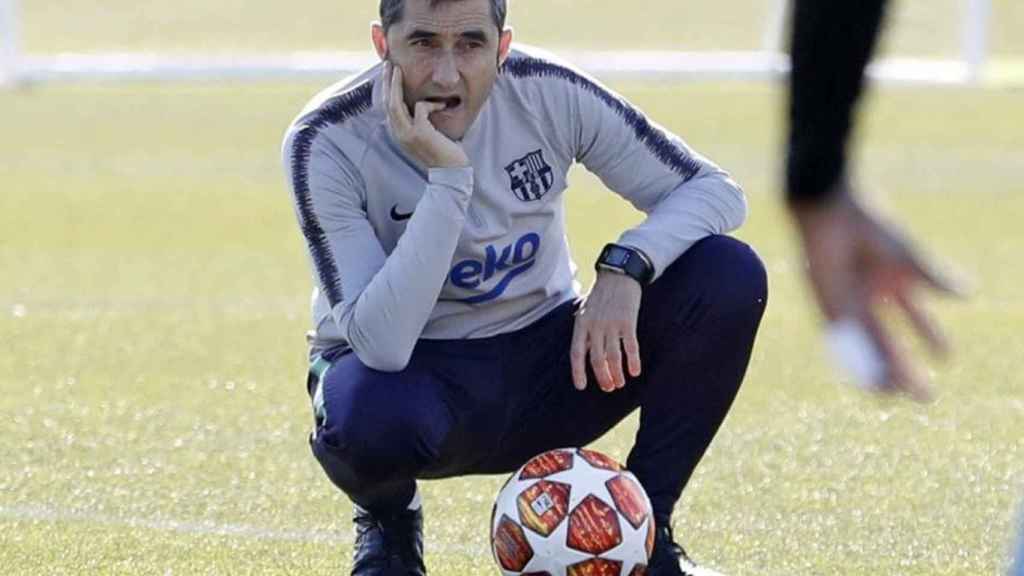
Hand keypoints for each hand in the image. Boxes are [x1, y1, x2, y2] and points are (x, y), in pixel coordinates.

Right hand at [383, 63, 469, 168]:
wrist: (451, 172)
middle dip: (386, 82)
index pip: (389, 107)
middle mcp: (399, 134)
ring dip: (396, 84)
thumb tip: (419, 104)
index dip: (387, 90)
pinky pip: (421, 108)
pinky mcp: (420, 133)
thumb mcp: (426, 134)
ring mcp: (407, 134)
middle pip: (387, 102)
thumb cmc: (443, 152)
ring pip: (395, 103)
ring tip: (398, 69)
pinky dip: (432, 103)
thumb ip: (419, 121)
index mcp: (400, 133)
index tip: (388, 73)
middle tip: (388, 64)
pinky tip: (444, 105)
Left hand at [571, 271, 642, 391]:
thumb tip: (588, 354)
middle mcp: (594, 327)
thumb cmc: (601, 295)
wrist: (618, 275)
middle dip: (602, 377)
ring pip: (613, 357)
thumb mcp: (586, 311)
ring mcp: (611, 325)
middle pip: (596, 359)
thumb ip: (586, 332)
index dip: (578, 372)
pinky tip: (635, 371)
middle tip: (609, 388)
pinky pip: (630, 347)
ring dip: (617, 373)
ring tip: (621, 383)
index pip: (577, 353)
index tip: (581, 386)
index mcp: (581, 325)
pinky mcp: (627, 322)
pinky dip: (633, 361)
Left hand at [790, 184, 963, 401]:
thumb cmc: (868, 227)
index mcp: (890, 281)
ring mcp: (848, 305)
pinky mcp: (829, 308)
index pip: (915, 317)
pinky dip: (856, 362)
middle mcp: (869, 297)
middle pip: (890, 341)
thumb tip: (970, 296)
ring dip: (881, 372)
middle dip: (907, 367)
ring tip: (897, 397)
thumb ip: (935, 277)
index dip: (931, 336)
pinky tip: (868, 380)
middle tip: (927, 394)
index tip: (948, 358)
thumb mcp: (907, 256)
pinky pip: (844, 343)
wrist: (831, 215)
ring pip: (868, 347)